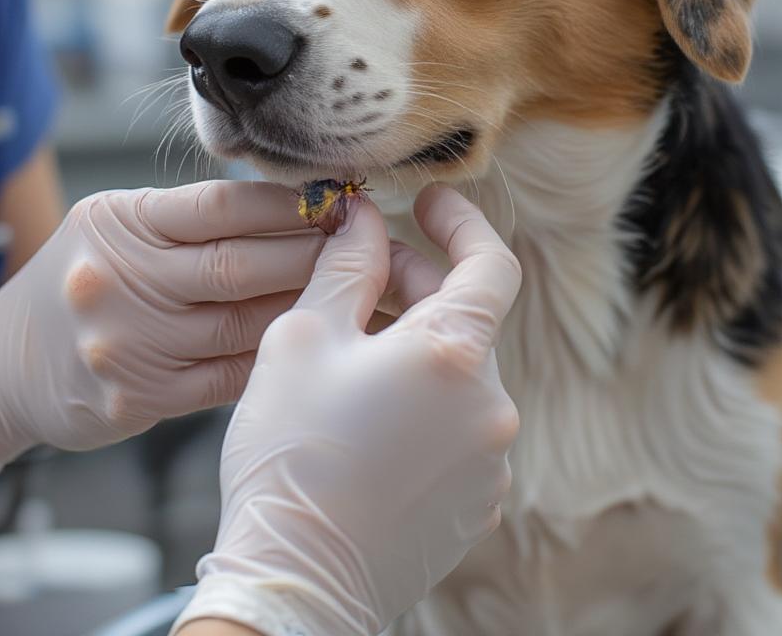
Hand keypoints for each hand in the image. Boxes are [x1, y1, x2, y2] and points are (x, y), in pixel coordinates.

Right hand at [0, 182, 326, 491]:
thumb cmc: (74, 283)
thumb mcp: (110, 227)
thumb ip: (183, 220)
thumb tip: (285, 208)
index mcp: (117, 224)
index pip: (218, 204)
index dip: (286, 201)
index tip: (339, 196)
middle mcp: (120, 281)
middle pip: (240, 264)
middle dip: (313, 253)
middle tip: (364, 245)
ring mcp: (128, 345)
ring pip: (242, 324)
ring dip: (308, 309)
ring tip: (357, 295)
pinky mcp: (137, 399)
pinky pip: (226, 377)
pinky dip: (275, 360)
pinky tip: (314, 347)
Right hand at [172, 186, 521, 635]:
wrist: (294, 580)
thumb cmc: (292, 454)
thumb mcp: (305, 337)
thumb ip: (346, 266)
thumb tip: (364, 218)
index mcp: (454, 355)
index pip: (490, 263)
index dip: (461, 223)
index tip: (429, 201)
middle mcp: (490, 407)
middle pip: (465, 317)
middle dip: (413, 284)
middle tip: (354, 276)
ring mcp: (490, 461)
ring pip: (456, 373)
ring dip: (412, 346)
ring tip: (347, 353)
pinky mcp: (476, 501)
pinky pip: (456, 425)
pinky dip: (421, 400)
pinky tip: (365, 414)